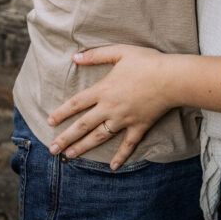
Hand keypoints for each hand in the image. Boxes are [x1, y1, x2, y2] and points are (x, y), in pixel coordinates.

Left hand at [47, 44, 171, 168]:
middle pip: (83, 125)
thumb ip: (96, 55)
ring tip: (70, 156)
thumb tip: (75, 57)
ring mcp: (124, 119)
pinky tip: (112, 167)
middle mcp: (110, 108)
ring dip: (83, 147)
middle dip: (66, 138)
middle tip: (52, 150)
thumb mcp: (120, 52)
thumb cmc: (146, 62)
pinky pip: (128, 144)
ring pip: (99, 137)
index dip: (61, 113)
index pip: (76, 103)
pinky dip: (120, 156)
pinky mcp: (139, 126)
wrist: (171, 78)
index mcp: (103, 90)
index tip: (49, 122)